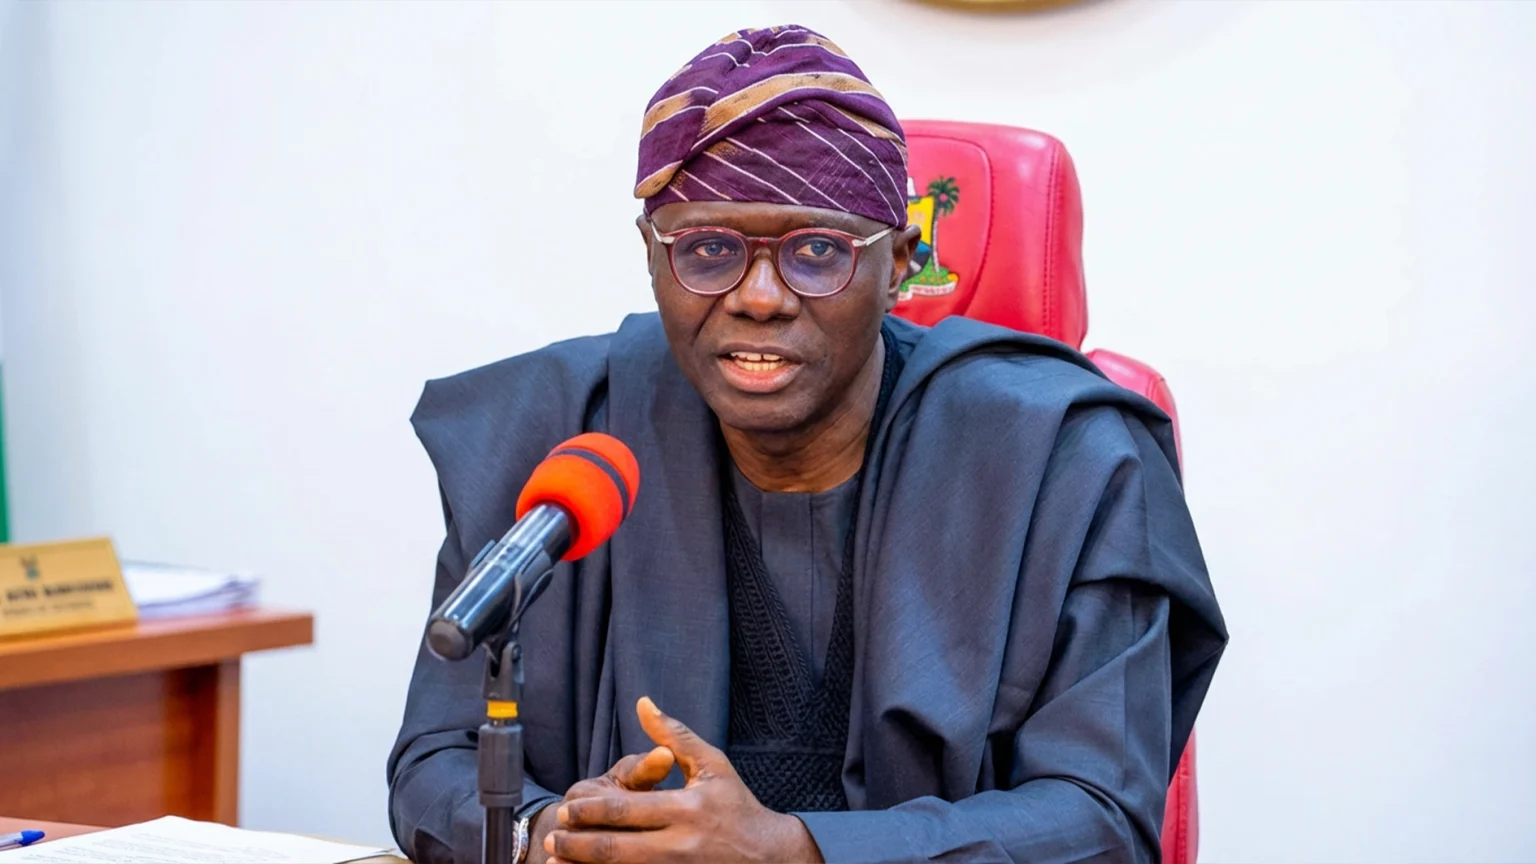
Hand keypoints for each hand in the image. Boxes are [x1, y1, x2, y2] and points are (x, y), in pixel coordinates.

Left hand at [545, 697, 822, 863]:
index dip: (590, 811)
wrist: (769, 856)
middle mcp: (680, 844)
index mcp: (686, 809)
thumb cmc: (737, 806)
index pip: (625, 810)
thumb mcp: (712, 765)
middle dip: (578, 844)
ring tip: (558, 860)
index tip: (567, 810)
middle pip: (615, 846)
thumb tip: (643, 703)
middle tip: (553, 837)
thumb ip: (675, 735)